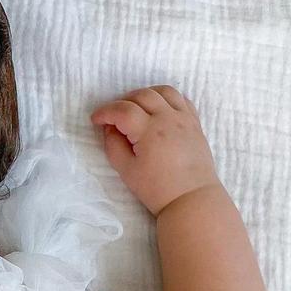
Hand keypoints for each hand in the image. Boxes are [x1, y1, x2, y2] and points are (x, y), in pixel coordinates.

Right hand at [90, 85, 221, 216]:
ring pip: (163, 91)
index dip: (105, 112)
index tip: (96, 120)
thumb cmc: (157, 189)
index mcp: (150, 131)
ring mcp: (184, 118)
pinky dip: (166, 99)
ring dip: (146, 94)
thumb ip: (113, 146)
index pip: (123, 110)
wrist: (191, 199)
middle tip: (114, 117)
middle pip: (142, 95)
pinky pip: (181, 99)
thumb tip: (110, 128)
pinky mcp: (195, 123)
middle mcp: (168, 118)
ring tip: (136, 107)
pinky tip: (159, 109)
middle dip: (123, 102)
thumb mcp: (127, 171)